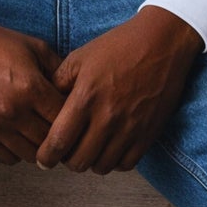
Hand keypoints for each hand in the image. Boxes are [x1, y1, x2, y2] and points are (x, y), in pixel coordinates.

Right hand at [0, 12, 65, 165]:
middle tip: (62, 129)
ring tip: (42, 134)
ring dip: (39, 147)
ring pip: (30, 155)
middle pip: (49, 141)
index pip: (63, 118)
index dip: (74, 117)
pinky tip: (20, 136)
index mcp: (30, 88)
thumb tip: (77, 89)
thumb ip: (59, 69)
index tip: (75, 115)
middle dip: (59, 135)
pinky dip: (17, 151)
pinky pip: (7, 158)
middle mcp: (13, 111)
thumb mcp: (35, 47)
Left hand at [36, 7, 203, 174]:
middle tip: (68, 150)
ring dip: (91, 161)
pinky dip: (115, 161)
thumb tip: (45, 106)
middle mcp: (107, 117)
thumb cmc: (119, 45)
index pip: (58, 142)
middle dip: (67, 160)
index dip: (45, 156)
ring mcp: (130, 128)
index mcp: (86, 97)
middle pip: (78, 162)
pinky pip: (126, 164)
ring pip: (101, 166)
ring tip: (90, 147)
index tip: (43, 157)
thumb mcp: (81, 56)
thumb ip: (58, 82)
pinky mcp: (148, 133)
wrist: (162, 41)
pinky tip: (111, 146)